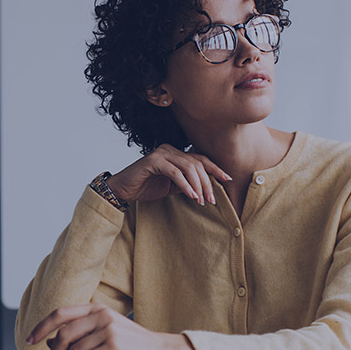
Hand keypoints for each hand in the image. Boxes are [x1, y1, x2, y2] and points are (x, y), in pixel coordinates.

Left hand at [25, 303, 202, 349]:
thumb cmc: (133, 344)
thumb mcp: (107, 330)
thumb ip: (82, 331)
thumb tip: (53, 342)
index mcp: (98, 308)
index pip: (61, 313)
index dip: (41, 326)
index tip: (30, 338)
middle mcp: (102, 315)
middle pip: (63, 334)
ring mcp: (109, 330)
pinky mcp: (115, 347)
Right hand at [107, 144, 230, 204]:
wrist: (122, 190)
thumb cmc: (146, 187)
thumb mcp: (172, 187)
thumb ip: (187, 184)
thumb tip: (207, 189)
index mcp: (175, 153)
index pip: (200, 159)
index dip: (215, 168)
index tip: (227, 179)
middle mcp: (169, 149)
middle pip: (196, 164)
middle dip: (207, 183)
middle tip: (211, 200)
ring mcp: (161, 153)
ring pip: (188, 167)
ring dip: (197, 185)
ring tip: (201, 200)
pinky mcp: (153, 161)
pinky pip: (175, 173)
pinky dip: (185, 185)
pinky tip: (191, 195)